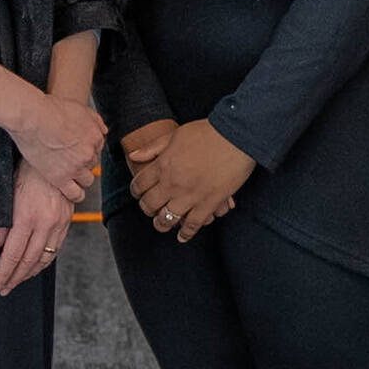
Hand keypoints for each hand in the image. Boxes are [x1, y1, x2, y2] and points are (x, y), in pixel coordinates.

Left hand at [0, 162, 73, 295]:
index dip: (3, 274)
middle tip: (4, 289)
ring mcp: (58, 223)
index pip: (12, 255)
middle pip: (28, 261)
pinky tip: (36, 266)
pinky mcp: (66, 221)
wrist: (55, 158)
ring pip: (44, 258)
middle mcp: (45, 223)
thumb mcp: (8, 194)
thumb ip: (2, 224)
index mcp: (26, 217)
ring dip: (29, 274)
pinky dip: (45, 262)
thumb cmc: (28, 171)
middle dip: (14, 279)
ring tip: (17, 281)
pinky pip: (56, 249)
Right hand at [11, 92, 105, 201]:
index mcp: (95, 137)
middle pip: (92, 163)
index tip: (76, 149)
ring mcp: (76, 167)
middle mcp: (89, 153)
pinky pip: (75, 194)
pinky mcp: (60, 178)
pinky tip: (70, 192)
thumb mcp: (80, 108)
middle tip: (69, 159)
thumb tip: (103, 130)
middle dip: (82, 162)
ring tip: (69, 175)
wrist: (32, 118)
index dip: (86, 149)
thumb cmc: (52, 109)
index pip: (97, 149)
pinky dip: (75, 194)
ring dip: (80, 178)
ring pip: (87, 180)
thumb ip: (95, 120)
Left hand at [133, 119, 253, 241]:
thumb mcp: (174, 135)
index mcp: (163, 165)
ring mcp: (190, 195)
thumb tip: (133, 155)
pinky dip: (186, 233)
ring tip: (162, 224)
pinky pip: (192, 224)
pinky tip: (182, 236)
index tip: (139, 192)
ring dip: (161, 223)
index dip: (136, 190)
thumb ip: (153, 148)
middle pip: (150, 204)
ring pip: (167, 219)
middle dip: (146, 208)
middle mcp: (172, 183)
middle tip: (150, 208)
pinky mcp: (208, 203)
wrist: (235, 136)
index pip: (139, 185)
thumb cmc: (206, 132)